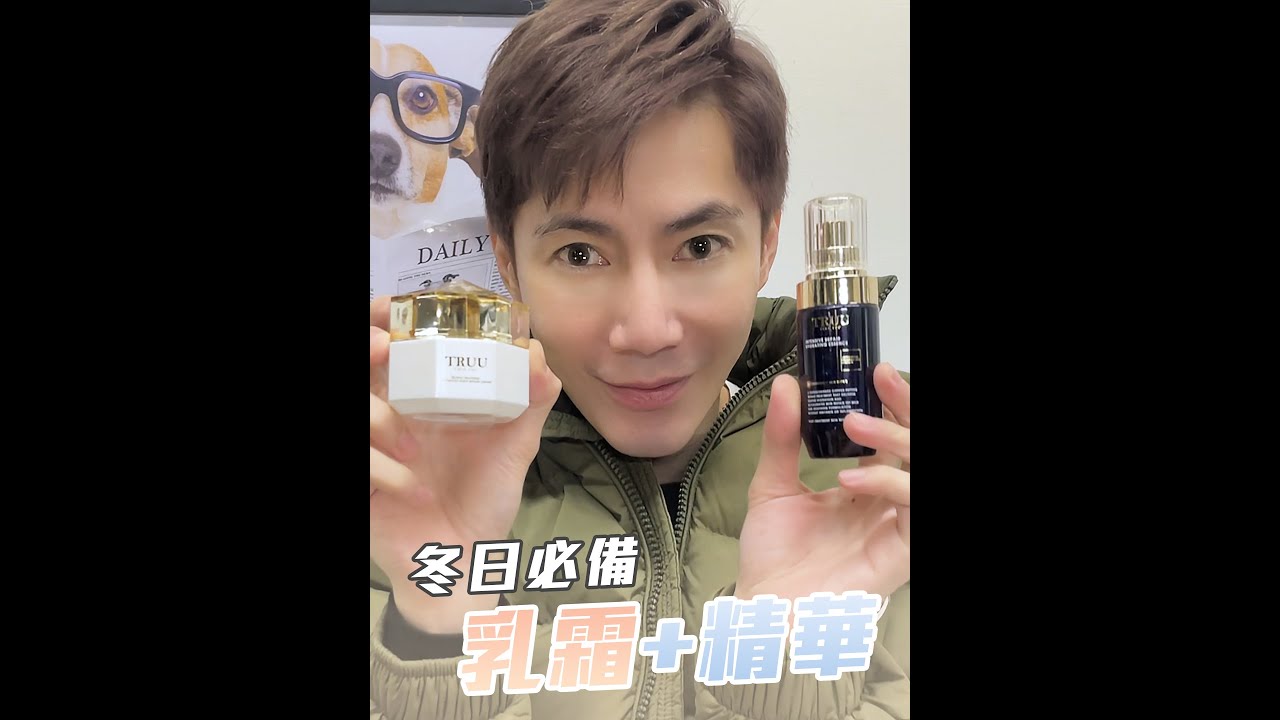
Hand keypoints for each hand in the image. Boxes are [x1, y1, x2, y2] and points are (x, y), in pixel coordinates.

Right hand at [369, 296, 561, 632]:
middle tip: (386, 348)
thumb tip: (538, 354)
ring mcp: (373, 448)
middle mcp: (391, 414)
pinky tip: (413, 489)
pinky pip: (361, 460)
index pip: (392, 341)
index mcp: (423, 395)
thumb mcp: (515, 448)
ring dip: (377, 418)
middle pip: (360, 364)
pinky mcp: (365, 483)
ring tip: (414, 449)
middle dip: (367, 347)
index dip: (383, 317)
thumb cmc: (484, 500)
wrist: (467, 562)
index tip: (393, 307)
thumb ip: (529, 401)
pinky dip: (385, 472)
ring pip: (354, 408)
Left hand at [736, 363, 909, 602]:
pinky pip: (914, 505)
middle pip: (917, 445)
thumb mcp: (772, 485)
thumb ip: (783, 437)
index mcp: (865, 487)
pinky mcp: (903, 552)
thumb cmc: (774, 558)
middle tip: (882, 378)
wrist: (765, 608)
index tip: (874, 371)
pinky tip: (851, 479)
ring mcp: (898, 527)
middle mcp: (887, 503)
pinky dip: (887, 483)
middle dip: (906, 407)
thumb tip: (788, 384)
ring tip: (854, 424)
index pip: (892, 436)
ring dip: (895, 438)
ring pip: (922, 468)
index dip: (892, 402)